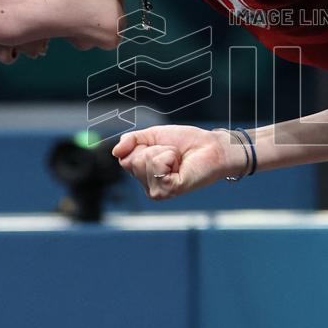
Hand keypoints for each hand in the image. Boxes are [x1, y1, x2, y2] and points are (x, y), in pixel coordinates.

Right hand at [110, 125, 247, 199]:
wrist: (212, 147)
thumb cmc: (187, 142)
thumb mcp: (153, 136)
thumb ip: (131, 141)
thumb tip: (115, 152)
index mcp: (143, 175)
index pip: (124, 158)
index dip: (141, 145)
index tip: (161, 147)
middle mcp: (148, 186)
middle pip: (132, 160)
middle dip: (154, 148)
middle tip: (172, 153)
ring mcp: (157, 191)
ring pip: (144, 161)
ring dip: (164, 152)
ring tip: (178, 159)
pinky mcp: (169, 190)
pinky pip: (157, 165)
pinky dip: (170, 157)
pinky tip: (181, 165)